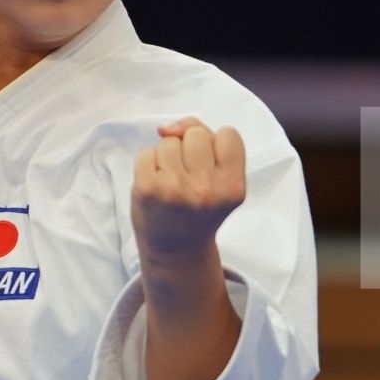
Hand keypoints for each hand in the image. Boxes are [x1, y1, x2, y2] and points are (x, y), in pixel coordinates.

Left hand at [131, 116, 246, 264]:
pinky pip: (146, 152)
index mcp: (233, 187)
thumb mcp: (219, 180)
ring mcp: (176, 189)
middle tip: (188, 178)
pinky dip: (147, 164)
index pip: (229, 134)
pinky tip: (155, 185)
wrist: (176, 251)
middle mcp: (207, 189)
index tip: (211, 169)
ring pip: (169, 141)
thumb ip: (206, 140)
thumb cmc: (198, 210)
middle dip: (190, 149)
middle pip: (197, 133)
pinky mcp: (148, 189)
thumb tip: (166, 127)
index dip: (216, 145)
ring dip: (167, 157)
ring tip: (171, 183)